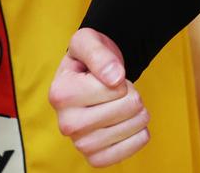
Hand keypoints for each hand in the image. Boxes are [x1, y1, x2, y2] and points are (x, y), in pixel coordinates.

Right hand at [49, 29, 149, 166]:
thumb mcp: (88, 41)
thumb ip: (99, 54)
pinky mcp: (94, 158)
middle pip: (128, 107)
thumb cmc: (87, 59)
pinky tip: (130, 126)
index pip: (116, 87)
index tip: (107, 75)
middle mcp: (66, 123)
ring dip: (138, 113)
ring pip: (131, 127)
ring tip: (124, 105)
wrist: (87, 78)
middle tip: (118, 91)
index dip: (120, 77)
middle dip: (133, 94)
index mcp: (60, 94)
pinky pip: (127, 153)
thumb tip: (114, 78)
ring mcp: (79, 144)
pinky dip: (138, 137)